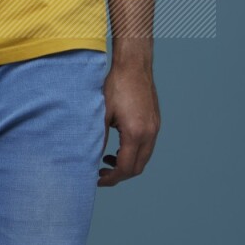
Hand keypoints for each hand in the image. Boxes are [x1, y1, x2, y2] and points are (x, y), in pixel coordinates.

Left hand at [98, 52, 160, 186]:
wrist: (134, 65)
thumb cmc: (116, 85)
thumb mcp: (102, 113)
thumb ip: (98, 137)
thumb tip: (89, 157)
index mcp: (135, 133)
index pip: (126, 168)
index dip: (111, 178)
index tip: (97, 178)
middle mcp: (149, 133)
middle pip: (137, 168)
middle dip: (119, 175)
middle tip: (101, 172)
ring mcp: (155, 128)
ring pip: (144, 158)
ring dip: (128, 164)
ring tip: (108, 159)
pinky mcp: (155, 122)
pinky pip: (147, 146)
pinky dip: (134, 152)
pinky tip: (120, 146)